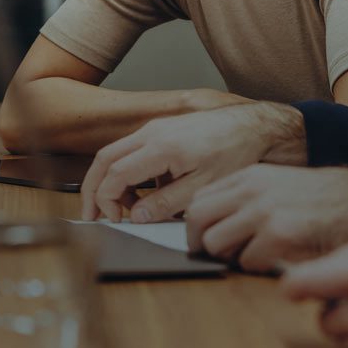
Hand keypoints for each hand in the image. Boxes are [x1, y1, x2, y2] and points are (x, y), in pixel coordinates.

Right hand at [79, 101, 306, 221]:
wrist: (255, 127)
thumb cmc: (235, 153)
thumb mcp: (203, 187)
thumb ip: (166, 203)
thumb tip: (138, 217)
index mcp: (160, 147)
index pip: (115, 174)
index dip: (106, 200)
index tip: (113, 219)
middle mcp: (152, 132)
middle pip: (105, 159)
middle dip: (93, 188)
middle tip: (92, 215)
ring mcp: (156, 128)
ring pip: (116, 152)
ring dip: (111, 180)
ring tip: (123, 209)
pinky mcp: (164, 129)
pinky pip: (134, 149)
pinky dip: (129, 171)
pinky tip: (148, 193)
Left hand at [184, 166, 347, 272]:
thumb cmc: (321, 201)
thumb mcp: (277, 187)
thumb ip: (246, 200)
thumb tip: (211, 228)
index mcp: (248, 177)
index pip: (198, 201)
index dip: (196, 227)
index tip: (204, 241)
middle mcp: (251, 190)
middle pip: (196, 221)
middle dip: (201, 244)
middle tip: (218, 257)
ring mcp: (264, 211)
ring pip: (215, 243)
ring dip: (229, 258)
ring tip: (252, 257)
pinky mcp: (280, 234)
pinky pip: (246, 262)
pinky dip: (257, 268)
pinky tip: (277, 261)